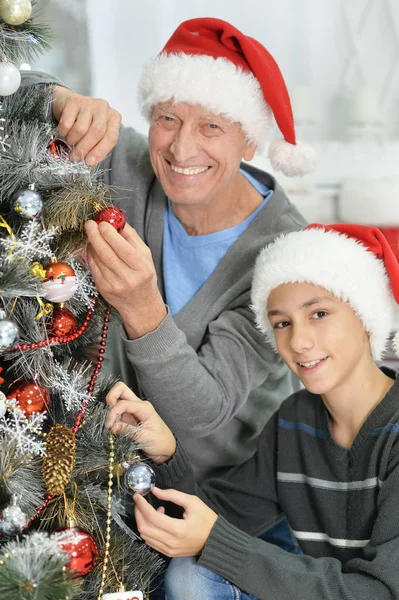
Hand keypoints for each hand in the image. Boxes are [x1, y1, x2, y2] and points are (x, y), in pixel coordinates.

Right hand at [52, 86, 121, 165]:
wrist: (67, 104)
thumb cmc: (85, 123)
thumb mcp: (96, 135)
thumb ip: (97, 147)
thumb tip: (89, 161)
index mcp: (114, 118)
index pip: (111, 137)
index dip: (100, 151)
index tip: (89, 162)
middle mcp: (104, 108)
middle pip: (96, 132)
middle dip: (84, 149)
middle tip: (75, 158)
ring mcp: (89, 102)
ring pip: (81, 129)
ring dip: (72, 141)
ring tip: (70, 142)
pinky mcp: (74, 101)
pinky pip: (67, 123)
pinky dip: (63, 132)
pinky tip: (64, 132)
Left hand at [85, 220, 166, 338]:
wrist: (140, 304)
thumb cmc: (143, 276)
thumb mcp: (145, 256)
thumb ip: (132, 238)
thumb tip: (117, 221)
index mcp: (141, 268)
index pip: (124, 249)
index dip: (110, 235)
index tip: (102, 223)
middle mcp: (128, 278)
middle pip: (107, 254)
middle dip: (96, 236)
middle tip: (90, 224)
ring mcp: (114, 285)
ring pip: (97, 260)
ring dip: (92, 244)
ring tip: (92, 234)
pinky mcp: (103, 289)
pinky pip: (93, 267)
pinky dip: (90, 255)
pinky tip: (91, 247)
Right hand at [105, 382, 175, 462]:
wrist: (166, 448)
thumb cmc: (160, 442)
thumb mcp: (145, 438)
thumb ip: (128, 431)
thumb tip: (112, 426)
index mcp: (144, 408)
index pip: (124, 403)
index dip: (113, 412)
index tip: (109, 426)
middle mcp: (138, 405)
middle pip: (121, 389)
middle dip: (110, 398)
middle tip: (107, 415)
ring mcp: (133, 410)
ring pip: (118, 398)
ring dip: (110, 408)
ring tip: (110, 424)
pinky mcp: (129, 417)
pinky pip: (117, 410)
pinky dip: (112, 416)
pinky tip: (113, 427)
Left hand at [134, 487, 217, 555]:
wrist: (215, 541)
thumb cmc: (206, 519)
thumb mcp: (193, 502)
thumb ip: (172, 495)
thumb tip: (155, 490)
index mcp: (177, 529)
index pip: (152, 516)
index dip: (142, 505)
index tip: (138, 495)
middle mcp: (170, 542)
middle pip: (144, 528)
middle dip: (138, 512)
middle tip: (139, 501)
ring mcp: (168, 550)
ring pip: (145, 536)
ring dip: (142, 521)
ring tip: (151, 509)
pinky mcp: (168, 553)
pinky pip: (151, 542)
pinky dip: (148, 530)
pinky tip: (157, 520)